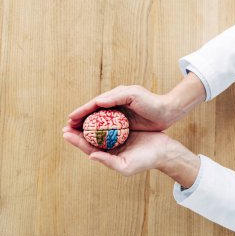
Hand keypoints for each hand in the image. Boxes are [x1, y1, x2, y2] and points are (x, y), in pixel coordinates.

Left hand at [62, 126, 199, 186]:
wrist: (164, 151)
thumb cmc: (146, 160)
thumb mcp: (126, 166)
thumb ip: (108, 162)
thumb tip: (90, 156)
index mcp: (109, 157)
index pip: (88, 148)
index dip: (76, 140)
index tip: (65, 132)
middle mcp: (111, 148)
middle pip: (90, 138)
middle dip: (77, 131)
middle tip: (66, 122)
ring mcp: (117, 138)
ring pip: (98, 130)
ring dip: (87, 123)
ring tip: (77, 116)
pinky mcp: (124, 129)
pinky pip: (109, 122)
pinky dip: (101, 117)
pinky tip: (95, 110)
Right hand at [68, 73, 205, 130]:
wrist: (167, 111)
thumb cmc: (151, 103)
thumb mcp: (134, 95)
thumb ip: (115, 97)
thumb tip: (97, 101)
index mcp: (114, 97)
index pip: (93, 105)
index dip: (81, 111)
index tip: (69, 119)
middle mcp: (114, 105)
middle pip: (92, 114)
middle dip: (80, 120)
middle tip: (67, 129)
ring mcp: (119, 115)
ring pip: (98, 122)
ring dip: (86, 128)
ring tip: (74, 135)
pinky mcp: (124, 123)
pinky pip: (107, 128)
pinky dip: (97, 133)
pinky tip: (92, 140)